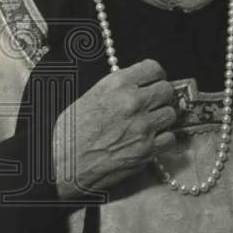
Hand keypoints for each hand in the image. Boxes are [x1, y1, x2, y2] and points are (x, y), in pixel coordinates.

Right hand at [53, 59, 176, 199]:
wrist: (61, 164)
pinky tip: (150, 141)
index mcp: (117, 84)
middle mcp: (133, 102)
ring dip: (162, 119)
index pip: (154, 68)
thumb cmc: (69, 133)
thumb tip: (136, 86)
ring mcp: (142, 126)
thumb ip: (117, 89)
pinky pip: (170, 138)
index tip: (153, 82)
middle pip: (167, 90)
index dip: (156, 76)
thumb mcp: (90, 97)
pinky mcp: (147, 149)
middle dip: (161, 97)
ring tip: (149, 124)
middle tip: (152, 105)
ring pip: (171, 114)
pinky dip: (163, 140)